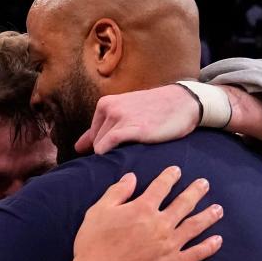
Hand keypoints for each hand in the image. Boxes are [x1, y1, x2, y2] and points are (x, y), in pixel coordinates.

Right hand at [73, 167, 222, 260]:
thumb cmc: (93, 247)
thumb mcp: (98, 213)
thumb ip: (116, 193)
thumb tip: (131, 177)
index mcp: (142, 209)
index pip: (161, 186)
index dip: (170, 176)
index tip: (177, 171)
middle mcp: (160, 224)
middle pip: (184, 203)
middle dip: (196, 191)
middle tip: (205, 184)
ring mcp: (170, 246)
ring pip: (195, 226)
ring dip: (208, 216)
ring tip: (218, 209)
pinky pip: (196, 254)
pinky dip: (209, 247)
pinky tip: (217, 241)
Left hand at [74, 85, 199, 154]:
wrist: (183, 102)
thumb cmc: (155, 110)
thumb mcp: (125, 113)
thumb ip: (100, 130)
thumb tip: (77, 148)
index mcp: (105, 104)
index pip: (91, 137)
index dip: (101, 149)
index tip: (117, 154)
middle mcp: (109, 108)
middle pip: (94, 144)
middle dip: (106, 153)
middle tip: (126, 156)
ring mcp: (120, 117)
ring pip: (100, 147)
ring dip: (112, 156)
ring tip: (130, 155)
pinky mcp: (133, 128)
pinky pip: (107, 146)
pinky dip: (110, 156)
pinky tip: (125, 158)